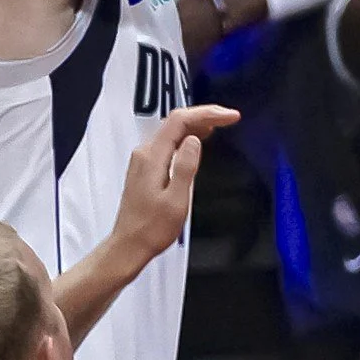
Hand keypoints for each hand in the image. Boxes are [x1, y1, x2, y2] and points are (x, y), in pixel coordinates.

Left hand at [109, 103, 237, 264]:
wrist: (129, 245)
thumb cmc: (152, 229)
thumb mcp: (176, 200)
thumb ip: (185, 167)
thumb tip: (194, 141)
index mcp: (152, 157)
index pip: (179, 121)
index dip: (206, 113)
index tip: (230, 116)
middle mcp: (145, 154)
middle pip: (175, 122)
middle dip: (203, 115)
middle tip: (229, 118)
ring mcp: (143, 161)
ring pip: (171, 132)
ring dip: (195, 125)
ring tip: (219, 125)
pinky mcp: (145, 169)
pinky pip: (167, 144)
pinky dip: (186, 137)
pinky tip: (198, 142)